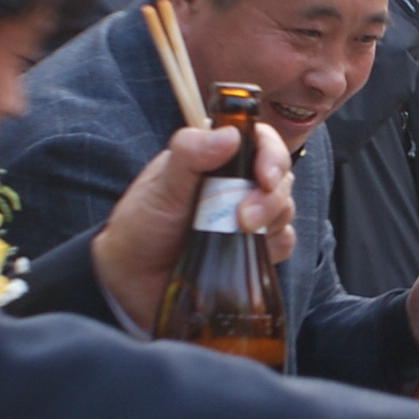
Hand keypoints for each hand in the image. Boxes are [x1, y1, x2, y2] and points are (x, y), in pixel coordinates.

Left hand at [95, 121, 297, 330]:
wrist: (133, 283)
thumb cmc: (141, 228)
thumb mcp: (159, 188)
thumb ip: (188, 155)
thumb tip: (230, 135)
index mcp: (214, 159)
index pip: (259, 140)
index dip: (271, 153)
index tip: (265, 176)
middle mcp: (236, 184)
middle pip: (280, 175)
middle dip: (271, 196)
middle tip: (245, 219)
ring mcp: (248, 216)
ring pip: (285, 208)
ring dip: (272, 220)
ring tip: (242, 235)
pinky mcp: (254, 249)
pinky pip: (285, 241)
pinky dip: (276, 246)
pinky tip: (252, 252)